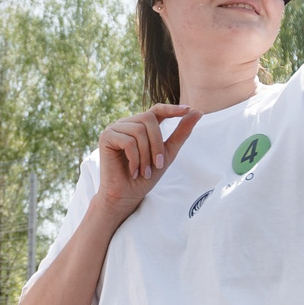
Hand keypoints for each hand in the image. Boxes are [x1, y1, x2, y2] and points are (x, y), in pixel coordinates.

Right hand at [93, 105, 200, 221]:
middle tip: (159, 164)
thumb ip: (180, 133)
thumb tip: (197, 112)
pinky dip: (135, 159)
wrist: (127, 195)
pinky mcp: (106, 137)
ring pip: (138, 131)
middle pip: (148, 119)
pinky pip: (127, 141)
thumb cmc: (145, 176)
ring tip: (144, 171)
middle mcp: (126, 123)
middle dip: (157, 143)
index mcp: (140, 125)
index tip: (188, 109)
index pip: (156, 109)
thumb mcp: (167, 153)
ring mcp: (114, 129)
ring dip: (146, 155)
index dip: (171, 108)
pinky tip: (134, 171)